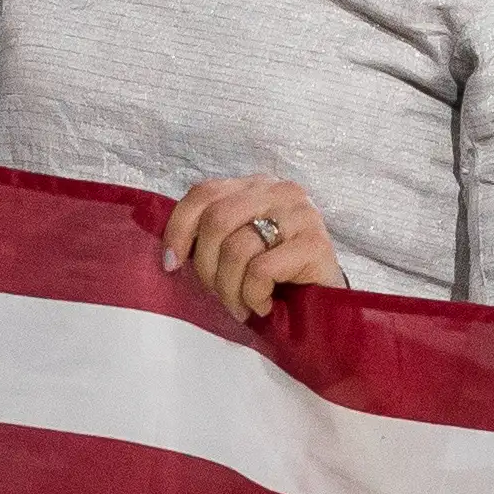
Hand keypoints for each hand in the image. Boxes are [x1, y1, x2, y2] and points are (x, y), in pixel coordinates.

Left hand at [161, 175, 348, 323]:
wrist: (323, 307)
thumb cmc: (273, 279)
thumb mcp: (236, 249)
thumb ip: (210, 235)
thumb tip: (169, 251)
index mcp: (255, 187)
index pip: (204, 192)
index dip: (179, 229)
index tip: (171, 263)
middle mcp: (280, 191)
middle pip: (217, 220)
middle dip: (206, 266)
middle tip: (216, 294)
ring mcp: (301, 215)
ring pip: (237, 249)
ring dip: (230, 290)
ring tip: (241, 306)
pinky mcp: (315, 244)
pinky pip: (261, 270)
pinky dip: (254, 296)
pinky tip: (264, 305)